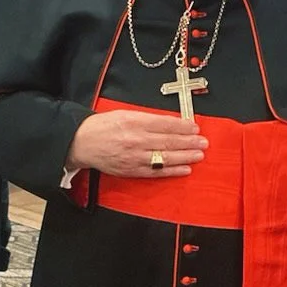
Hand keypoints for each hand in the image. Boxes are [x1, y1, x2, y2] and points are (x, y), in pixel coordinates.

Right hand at [66, 110, 207, 178]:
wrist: (82, 143)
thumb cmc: (104, 126)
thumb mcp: (125, 114)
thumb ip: (147, 119)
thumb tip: (172, 123)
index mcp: (134, 122)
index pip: (164, 124)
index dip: (183, 126)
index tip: (195, 127)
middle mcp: (136, 140)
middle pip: (168, 141)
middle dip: (189, 142)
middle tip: (203, 142)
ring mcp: (135, 157)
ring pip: (165, 157)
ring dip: (185, 156)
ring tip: (199, 154)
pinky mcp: (132, 170)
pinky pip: (157, 172)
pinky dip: (172, 171)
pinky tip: (185, 169)